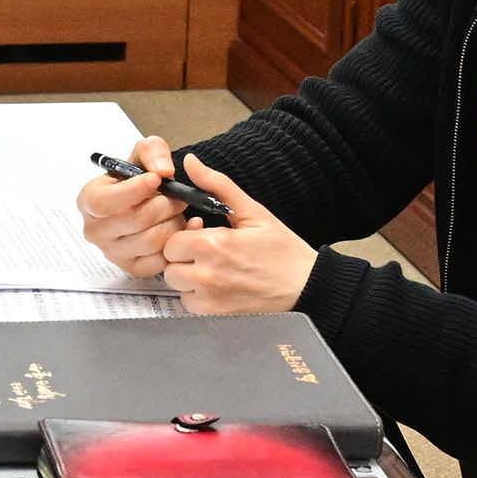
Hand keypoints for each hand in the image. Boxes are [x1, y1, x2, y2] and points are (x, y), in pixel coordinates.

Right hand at [76, 137, 189, 279]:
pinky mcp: (132, 268)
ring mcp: (112, 252)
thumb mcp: (142, 153)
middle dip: (165, 205)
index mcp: (88, 200)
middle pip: (135, 221)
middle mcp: (95, 230)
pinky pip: (159, 260)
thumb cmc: (137, 178)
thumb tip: (162, 171)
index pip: (104, 202)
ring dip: (173, 222)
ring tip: (176, 211)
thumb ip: (153, 151)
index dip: (134, 191)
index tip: (156, 179)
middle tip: (177, 196)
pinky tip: (180, 226)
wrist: (142, 201)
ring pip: (152, 240)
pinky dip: (177, 242)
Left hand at [153, 153, 317, 313]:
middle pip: (170, 265)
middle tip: (209, 254)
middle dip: (184, 258)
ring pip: (177, 286)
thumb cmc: (282, 249)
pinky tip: (218, 286)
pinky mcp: (216, 315)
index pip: (172, 241)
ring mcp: (210, 298)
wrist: (306, 287)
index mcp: (212, 245)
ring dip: (189, 278)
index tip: (203, 236)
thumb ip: (217, 185)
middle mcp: (206, 274)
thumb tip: (191, 161)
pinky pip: (190, 305)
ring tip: (214, 270)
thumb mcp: (252, 212)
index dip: (185, 237)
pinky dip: (198, 297)